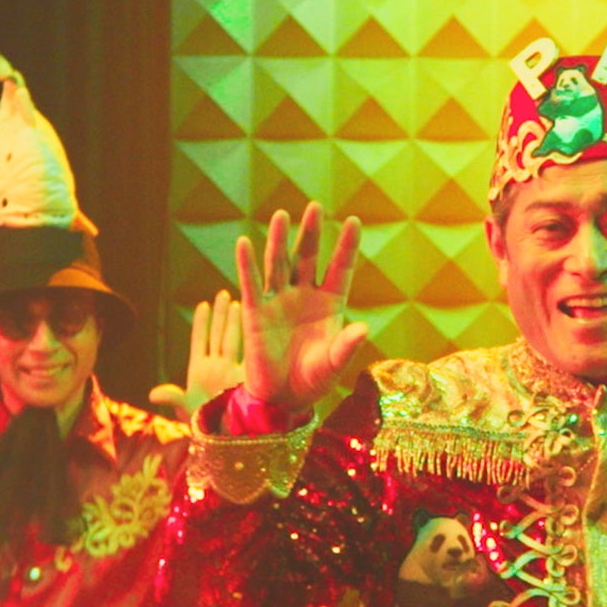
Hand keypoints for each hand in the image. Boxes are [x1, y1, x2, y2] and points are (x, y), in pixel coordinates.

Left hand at [149, 290, 245, 421]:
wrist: (227, 438)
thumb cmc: (205, 424)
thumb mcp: (187, 408)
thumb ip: (173, 397)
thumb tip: (152, 395)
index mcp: (199, 370)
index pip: (200, 340)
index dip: (201, 323)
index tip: (203, 304)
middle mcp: (217, 366)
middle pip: (218, 334)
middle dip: (220, 314)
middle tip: (223, 294)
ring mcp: (233, 370)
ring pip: (234, 340)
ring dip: (235, 322)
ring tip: (238, 302)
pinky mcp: (248, 377)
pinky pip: (249, 355)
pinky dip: (252, 340)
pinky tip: (256, 325)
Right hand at [232, 202, 367, 415]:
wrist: (283, 400)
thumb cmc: (314, 382)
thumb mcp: (335, 364)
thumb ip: (347, 346)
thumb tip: (363, 327)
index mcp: (330, 305)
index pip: (340, 269)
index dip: (346, 246)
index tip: (353, 220)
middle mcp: (305, 297)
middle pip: (308, 257)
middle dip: (311, 233)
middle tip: (314, 206)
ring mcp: (280, 302)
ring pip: (279, 264)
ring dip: (280, 240)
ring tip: (282, 214)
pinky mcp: (256, 313)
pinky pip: (251, 284)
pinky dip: (247, 264)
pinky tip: (243, 242)